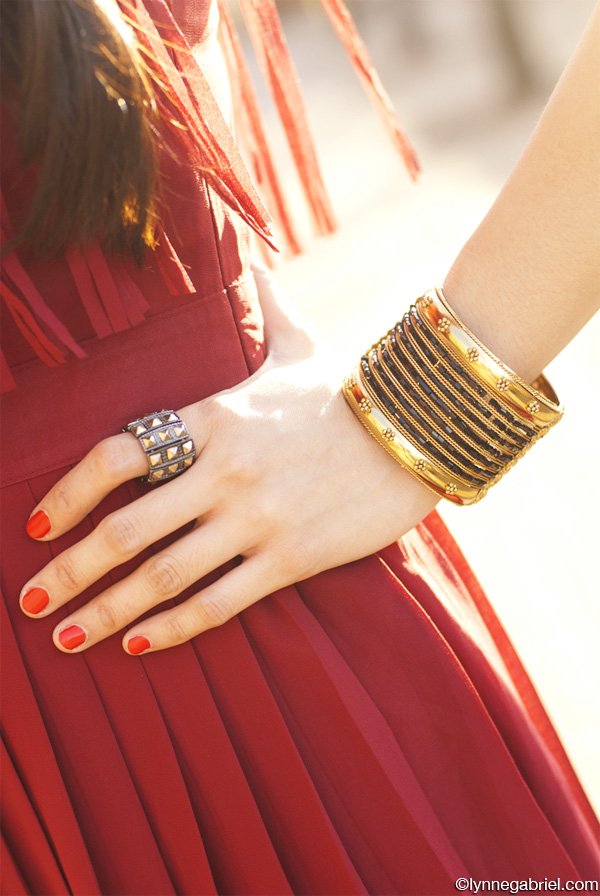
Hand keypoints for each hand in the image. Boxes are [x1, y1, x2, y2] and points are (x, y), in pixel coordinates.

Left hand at [19, 264, 439, 653]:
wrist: (422, 431)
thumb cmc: (351, 390)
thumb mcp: (301, 343)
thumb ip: (268, 304)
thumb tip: (256, 258)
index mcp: (213, 418)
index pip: (117, 455)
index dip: (68, 491)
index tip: (38, 523)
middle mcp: (223, 471)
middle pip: (125, 530)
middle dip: (70, 568)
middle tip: (29, 597)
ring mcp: (256, 518)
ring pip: (163, 576)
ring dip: (105, 611)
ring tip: (63, 636)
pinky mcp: (290, 558)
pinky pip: (217, 603)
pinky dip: (171, 628)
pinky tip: (136, 646)